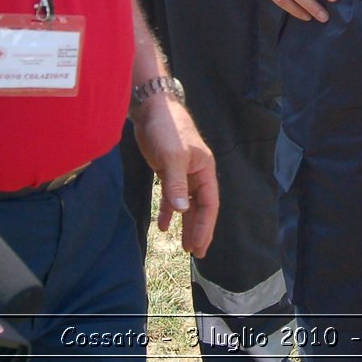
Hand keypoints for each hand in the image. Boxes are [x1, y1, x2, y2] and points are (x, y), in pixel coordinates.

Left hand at [132, 98, 219, 257]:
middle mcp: (196, 172)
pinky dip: (168, 210)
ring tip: (185, 245)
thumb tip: (181, 211)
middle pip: (200, 206)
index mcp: (204, 169)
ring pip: (186, 203)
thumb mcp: (172, 156)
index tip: (200, 246)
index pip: (210, 203)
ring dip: (185, 223)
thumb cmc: (167, 129)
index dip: (206, 226)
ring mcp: (182, 172)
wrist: (151, 109)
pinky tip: (164, 225)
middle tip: (196, 252)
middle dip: (199, 229)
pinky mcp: (167, 170)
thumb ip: (176, 184)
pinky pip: (171, 195)